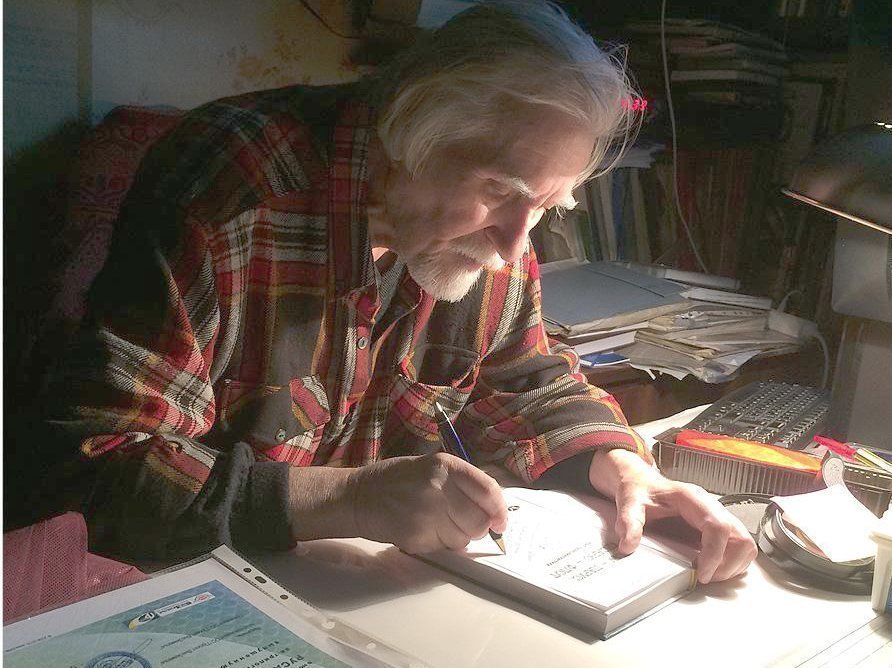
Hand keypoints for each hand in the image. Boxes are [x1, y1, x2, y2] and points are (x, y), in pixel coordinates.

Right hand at [349, 453, 507, 553]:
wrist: (356, 497)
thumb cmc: (395, 481)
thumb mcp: (430, 468)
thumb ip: (460, 483)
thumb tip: (492, 506)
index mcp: (445, 465)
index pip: (488, 490)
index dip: (499, 510)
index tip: (500, 521)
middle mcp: (439, 487)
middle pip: (479, 520)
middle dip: (477, 527)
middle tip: (462, 524)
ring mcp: (427, 513)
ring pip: (464, 538)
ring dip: (458, 537)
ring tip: (439, 525)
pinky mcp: (417, 536)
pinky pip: (445, 548)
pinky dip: (441, 545)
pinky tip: (426, 531)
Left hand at [589, 448, 756, 583]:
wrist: (640, 482)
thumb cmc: (640, 489)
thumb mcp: (629, 501)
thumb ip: (629, 521)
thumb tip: (628, 545)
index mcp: (692, 498)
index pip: (718, 526)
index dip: (714, 553)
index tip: (701, 573)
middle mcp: (710, 506)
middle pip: (740, 537)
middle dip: (727, 564)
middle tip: (705, 577)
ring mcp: (716, 517)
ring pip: (744, 544)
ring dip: (732, 565)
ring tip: (708, 575)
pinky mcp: (715, 529)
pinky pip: (737, 547)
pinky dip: (731, 563)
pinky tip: (710, 568)